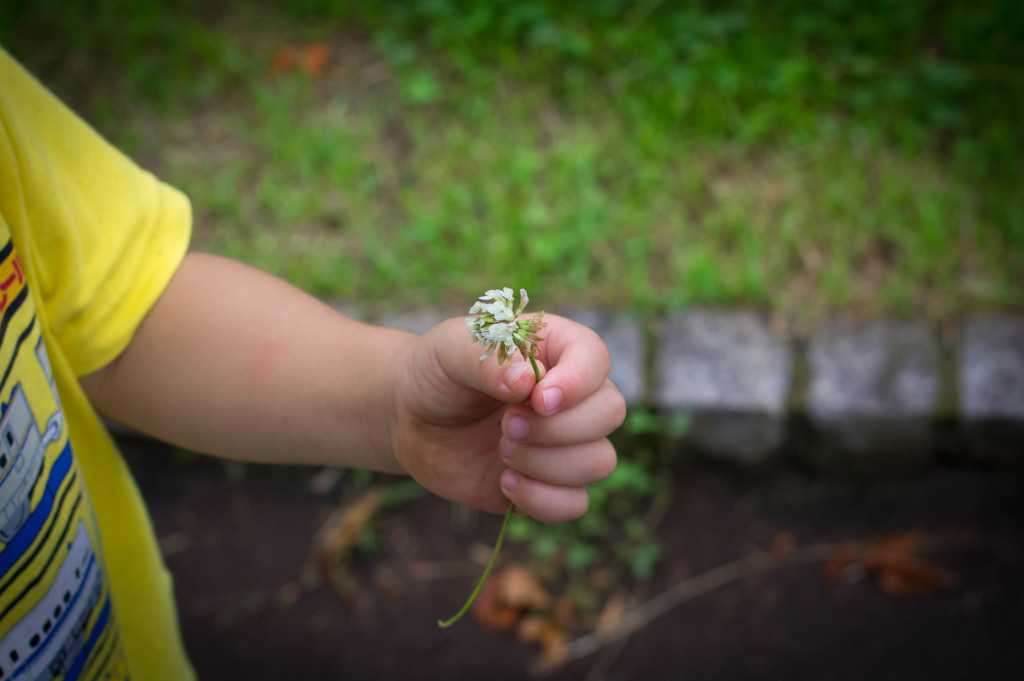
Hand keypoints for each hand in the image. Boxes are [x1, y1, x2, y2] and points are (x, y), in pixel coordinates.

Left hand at [391, 314, 624, 523]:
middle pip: (610, 412)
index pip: (595, 358)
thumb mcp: (450, 350)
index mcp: (556, 349)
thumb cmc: (438, 371)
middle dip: (556, 428)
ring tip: (502, 450)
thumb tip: (527, 381)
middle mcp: (572, 396)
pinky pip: (575, 504)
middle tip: (506, 425)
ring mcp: (564, 443)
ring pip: (600, 462)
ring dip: (547, 464)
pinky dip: (541, 500)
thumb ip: (490, 361)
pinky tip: (504, 483)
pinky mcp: (549, 484)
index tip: (538, 400)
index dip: (577, 383)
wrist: (411, 417)